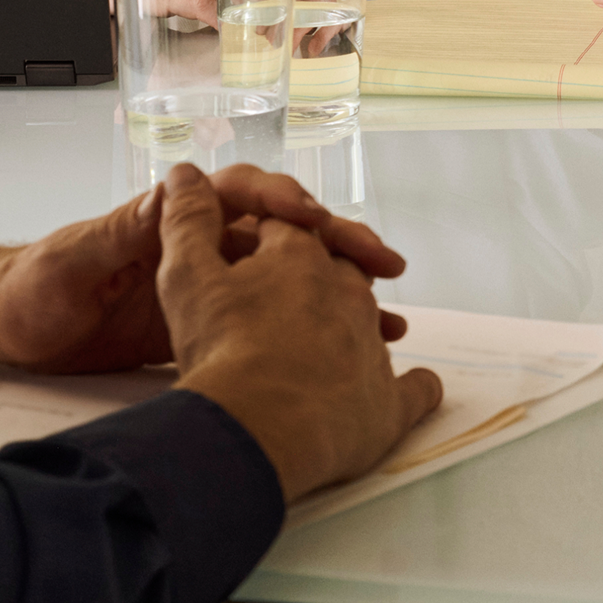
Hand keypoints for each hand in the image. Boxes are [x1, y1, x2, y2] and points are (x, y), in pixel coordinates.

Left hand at [0, 165, 408, 372]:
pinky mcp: (206, 321)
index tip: (318, 226)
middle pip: (283, 231)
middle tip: (382, 264)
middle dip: (337, 241)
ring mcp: (207, 281)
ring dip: (338, 288)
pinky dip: (313, 329)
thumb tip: (169, 194)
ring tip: (387, 314)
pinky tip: (347, 347)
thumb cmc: (30, 287)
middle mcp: (198, 242)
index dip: (285, 205)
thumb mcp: (72, 259)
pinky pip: (271, 318)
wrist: (8, 329)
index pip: (243, 195)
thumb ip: (119, 231)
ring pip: (289, 275)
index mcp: (170, 217)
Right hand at [155, 163, 444, 499]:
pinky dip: (413, 389)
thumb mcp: (187, 278)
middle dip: (315, 281)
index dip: (265, 241)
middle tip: (294, 304)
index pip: (285, 232)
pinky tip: (418, 389)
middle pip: (333, 271)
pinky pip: (412, 391)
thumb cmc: (222, 353)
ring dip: (355, 328)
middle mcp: (346, 289)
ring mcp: (372, 342)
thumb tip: (183, 172)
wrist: (256, 430)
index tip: (252, 253)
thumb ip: (187, 221)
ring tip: (336, 347)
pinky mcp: (388, 399)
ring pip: (367, 323)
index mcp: (300, 253)